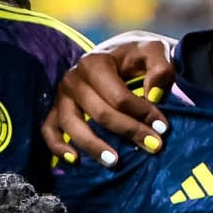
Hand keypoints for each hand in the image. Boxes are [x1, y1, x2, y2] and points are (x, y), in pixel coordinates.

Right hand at [46, 34, 177, 165]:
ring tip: (115, 162)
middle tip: (154, 147)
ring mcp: (62, 95)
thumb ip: (160, 68)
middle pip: (100, 113)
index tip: (163, 128)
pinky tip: (75, 160)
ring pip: (72, 125)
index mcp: (94, 62)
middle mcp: (73, 78)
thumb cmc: (138, 55)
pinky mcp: (56, 109)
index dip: (143, 114)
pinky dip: (58, 147)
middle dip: (129, 132)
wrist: (120, 54)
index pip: (119, 97)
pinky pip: (49, 130)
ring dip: (93, 146)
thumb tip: (154, 95)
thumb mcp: (155, 51)